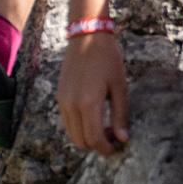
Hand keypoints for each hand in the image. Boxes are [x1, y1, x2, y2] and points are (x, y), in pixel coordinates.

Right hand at [58, 33, 128, 155]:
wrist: (87, 34)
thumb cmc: (107, 57)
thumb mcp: (119, 86)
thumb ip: (120, 115)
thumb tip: (123, 139)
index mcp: (88, 103)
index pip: (95, 140)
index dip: (107, 149)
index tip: (118, 147)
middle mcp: (71, 104)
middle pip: (81, 141)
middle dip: (97, 146)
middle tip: (112, 137)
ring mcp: (63, 100)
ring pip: (72, 134)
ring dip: (86, 137)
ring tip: (104, 126)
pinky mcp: (60, 94)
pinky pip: (67, 121)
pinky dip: (78, 126)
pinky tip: (92, 116)